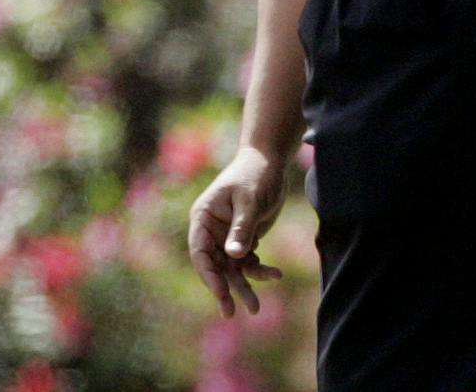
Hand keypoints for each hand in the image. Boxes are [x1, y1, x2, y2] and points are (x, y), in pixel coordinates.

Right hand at [187, 145, 288, 317]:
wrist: (270, 163)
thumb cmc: (254, 176)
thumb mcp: (249, 201)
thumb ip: (241, 229)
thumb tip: (233, 257)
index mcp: (203, 217)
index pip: (199, 251)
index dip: (207, 274)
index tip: (220, 293)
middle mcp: (211, 229)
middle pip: (213, 265)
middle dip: (223, 289)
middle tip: (230, 313)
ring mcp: (227, 235)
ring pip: (231, 268)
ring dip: (243, 285)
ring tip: (255, 308)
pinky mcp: (243, 237)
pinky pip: (248, 261)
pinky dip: (260, 270)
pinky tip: (276, 274)